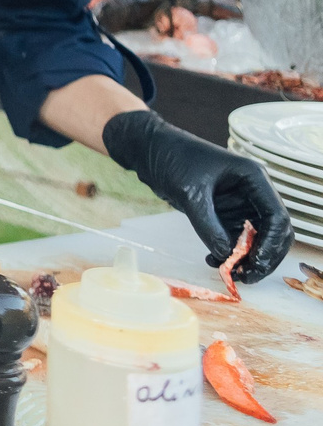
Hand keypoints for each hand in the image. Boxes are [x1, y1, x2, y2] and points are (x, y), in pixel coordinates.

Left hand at [101, 108, 292, 280]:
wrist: (148, 149)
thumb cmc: (171, 159)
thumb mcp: (190, 193)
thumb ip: (209, 226)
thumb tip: (227, 258)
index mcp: (253, 178)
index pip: (277, 216)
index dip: (271, 244)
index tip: (256, 264)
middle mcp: (253, 192)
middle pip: (273, 232)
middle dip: (263, 257)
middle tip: (245, 276)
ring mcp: (240, 204)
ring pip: (255, 240)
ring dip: (246, 259)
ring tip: (228, 273)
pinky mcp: (224, 213)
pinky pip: (236, 240)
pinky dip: (229, 253)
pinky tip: (212, 261)